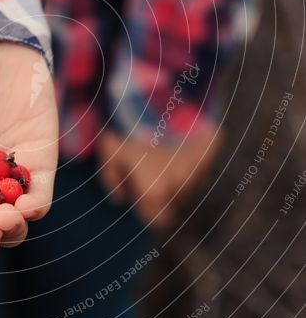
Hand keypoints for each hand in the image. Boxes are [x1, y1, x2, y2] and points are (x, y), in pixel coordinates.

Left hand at [97, 126, 221, 228]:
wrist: (155, 96)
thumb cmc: (127, 130)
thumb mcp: (108, 155)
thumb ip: (112, 183)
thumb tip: (119, 198)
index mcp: (155, 192)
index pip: (159, 221)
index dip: (148, 211)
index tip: (141, 196)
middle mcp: (180, 186)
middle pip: (175, 202)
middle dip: (163, 194)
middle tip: (150, 172)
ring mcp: (198, 168)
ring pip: (187, 184)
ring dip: (176, 174)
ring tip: (160, 151)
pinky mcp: (209, 151)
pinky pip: (199, 164)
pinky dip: (188, 158)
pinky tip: (174, 142)